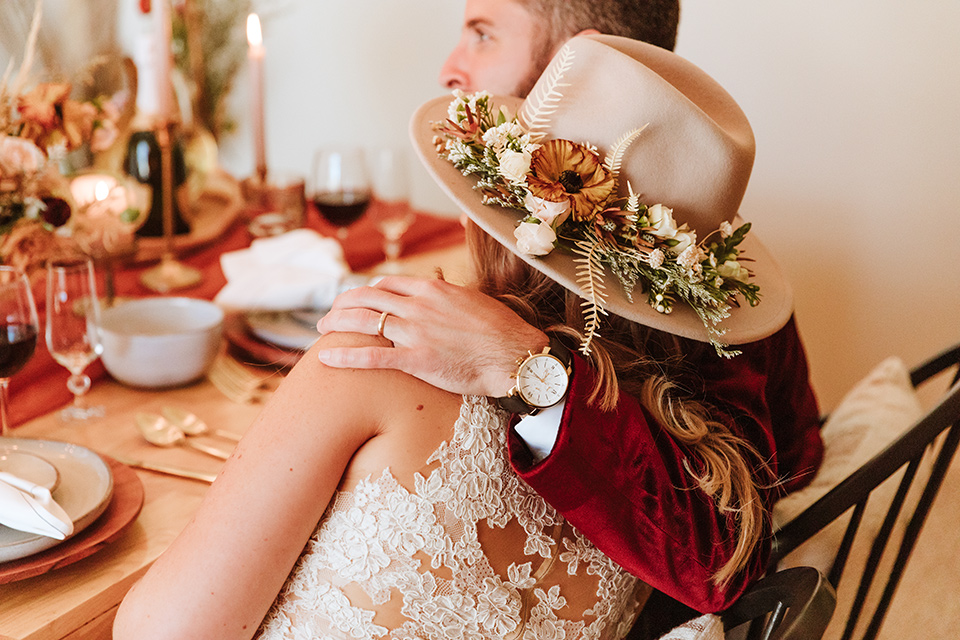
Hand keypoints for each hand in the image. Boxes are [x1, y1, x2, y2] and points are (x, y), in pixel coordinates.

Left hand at [316, 276, 547, 396]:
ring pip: (364, 321)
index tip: (356, 300)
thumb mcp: (472, 300)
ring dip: (336, 324)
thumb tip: (437, 290)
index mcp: (432, 288)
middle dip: (342, 304)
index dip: (365, 291)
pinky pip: (372, 355)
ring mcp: (416, 331)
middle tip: (328, 315)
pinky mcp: (417, 359)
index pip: (386, 283)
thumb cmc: (501, 331)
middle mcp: (419, 305)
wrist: (515, 356)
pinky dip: (345, 355)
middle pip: (367, 297)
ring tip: (320, 331)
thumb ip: (447, 296)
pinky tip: (326, 358)